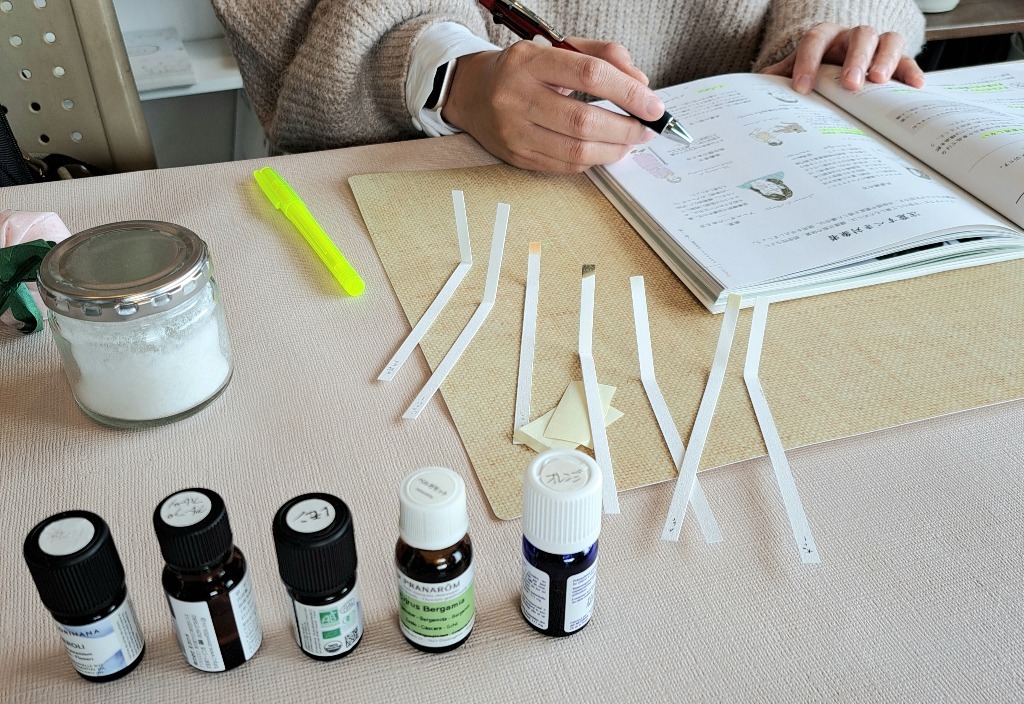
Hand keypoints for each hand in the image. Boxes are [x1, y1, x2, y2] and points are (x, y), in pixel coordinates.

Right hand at [442, 38, 659, 172]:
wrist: (472, 93)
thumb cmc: (523, 70)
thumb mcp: (559, 49)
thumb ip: (603, 56)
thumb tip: (641, 83)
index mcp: (530, 62)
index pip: (589, 75)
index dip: (628, 92)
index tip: (653, 105)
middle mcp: (517, 97)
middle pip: (583, 120)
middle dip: (625, 128)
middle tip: (646, 128)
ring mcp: (514, 132)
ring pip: (576, 151)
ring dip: (613, 149)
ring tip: (629, 141)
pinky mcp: (516, 157)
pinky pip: (565, 166)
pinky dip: (592, 160)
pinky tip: (604, 150)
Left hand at [761, 22, 924, 94]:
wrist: (834, 73)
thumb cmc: (813, 74)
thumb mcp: (792, 75)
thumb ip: (775, 80)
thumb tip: (751, 93)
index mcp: (823, 37)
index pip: (814, 40)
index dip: (807, 62)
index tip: (801, 89)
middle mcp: (851, 37)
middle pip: (858, 36)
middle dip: (854, 59)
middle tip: (850, 84)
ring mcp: (876, 46)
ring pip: (886, 40)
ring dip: (884, 60)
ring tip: (878, 82)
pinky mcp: (895, 60)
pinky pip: (908, 59)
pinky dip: (912, 71)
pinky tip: (915, 87)